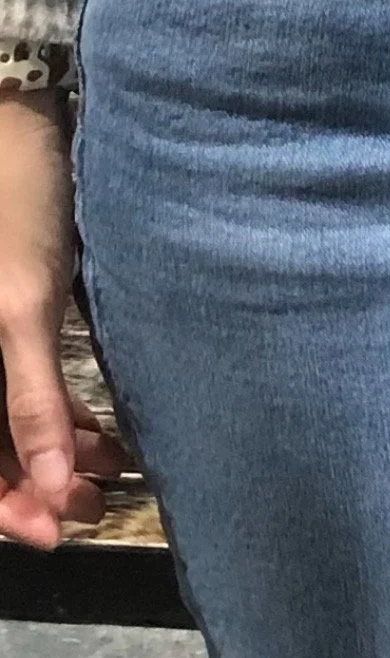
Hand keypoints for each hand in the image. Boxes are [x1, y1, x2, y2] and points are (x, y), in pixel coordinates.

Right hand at [0, 93, 134, 548]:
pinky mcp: (8, 326)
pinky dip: (59, 419)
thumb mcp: (21, 307)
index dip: (6, 507)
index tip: (58, 528)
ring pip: (8, 428)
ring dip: (55, 457)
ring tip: (112, 471)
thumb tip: (49, 488)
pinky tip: (103, 436)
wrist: (24, 129)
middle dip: (37, 488)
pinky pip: (23, 392)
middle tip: (96, 504)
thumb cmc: (15, 208)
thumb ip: (31, 400)